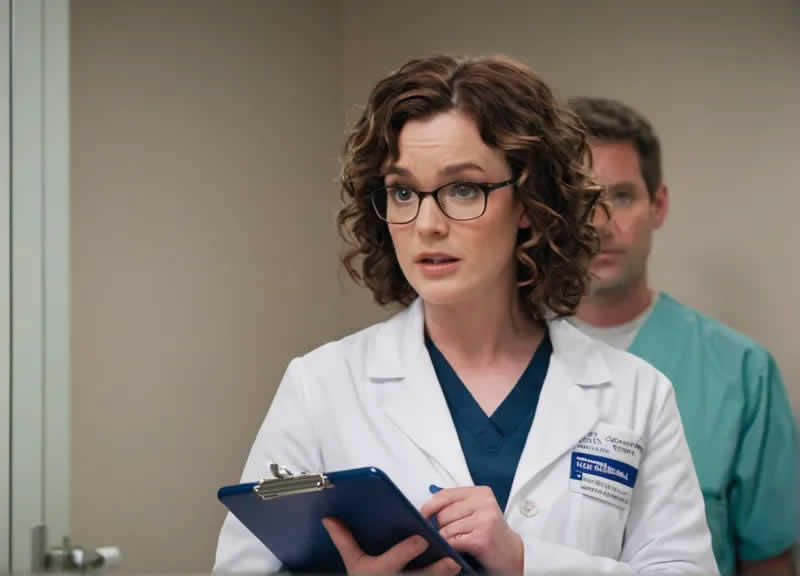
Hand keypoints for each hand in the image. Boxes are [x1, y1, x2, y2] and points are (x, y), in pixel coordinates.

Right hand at [321, 517, 460, 574]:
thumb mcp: (352, 562)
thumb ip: (343, 539)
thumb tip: (328, 517)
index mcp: (379, 570)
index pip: (394, 561)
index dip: (407, 551)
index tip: (421, 539)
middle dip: (436, 570)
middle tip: (452, 560)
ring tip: (460, 565)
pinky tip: (463, 572)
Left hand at [420, 486, 523, 574]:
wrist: (511, 553)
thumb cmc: (488, 531)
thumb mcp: (475, 510)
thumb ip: (454, 504)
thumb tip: (426, 509)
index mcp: (480, 492)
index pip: (444, 495)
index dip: (429, 507)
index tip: (423, 516)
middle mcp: (484, 502)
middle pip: (443, 513)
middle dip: (440, 527)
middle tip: (450, 534)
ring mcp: (485, 519)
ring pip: (446, 529)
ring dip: (447, 539)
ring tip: (458, 542)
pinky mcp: (482, 537)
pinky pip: (453, 541)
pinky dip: (452, 547)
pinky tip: (460, 549)